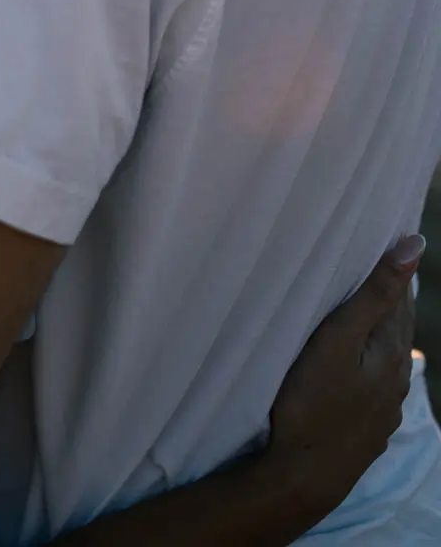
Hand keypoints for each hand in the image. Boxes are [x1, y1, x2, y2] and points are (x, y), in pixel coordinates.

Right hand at [263, 236, 421, 521]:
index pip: (400, 299)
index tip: (380, 240)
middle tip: (367, 266)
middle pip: (397, 328)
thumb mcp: (337, 339)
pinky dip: (368, 366)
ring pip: (387, 359)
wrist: (302, 477)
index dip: (392, 270)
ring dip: (377, 333)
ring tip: (360, 311)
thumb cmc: (311, 402)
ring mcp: (385, 409)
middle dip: (387, 299)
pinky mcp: (369, 430)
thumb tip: (415, 244)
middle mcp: (397, 380)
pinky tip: (357, 367)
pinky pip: (375, 386)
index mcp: (392, 352)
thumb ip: (375, 293)